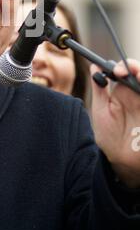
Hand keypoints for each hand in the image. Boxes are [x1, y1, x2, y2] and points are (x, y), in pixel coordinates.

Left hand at [91, 59, 139, 188]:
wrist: (122, 163)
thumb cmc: (110, 137)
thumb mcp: (102, 111)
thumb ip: (99, 89)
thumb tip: (94, 66)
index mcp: (124, 92)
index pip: (127, 71)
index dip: (124, 66)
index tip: (117, 71)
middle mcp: (138, 95)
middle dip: (136, 69)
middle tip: (128, 72)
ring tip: (138, 78)